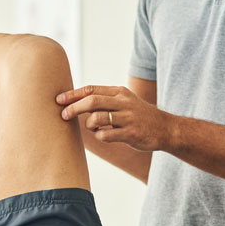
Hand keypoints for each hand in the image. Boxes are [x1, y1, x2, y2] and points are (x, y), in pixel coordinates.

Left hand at [57, 85, 173, 151]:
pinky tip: (103, 135)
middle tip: (63, 115)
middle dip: (73, 108)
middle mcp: (123, 102)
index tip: (58, 100)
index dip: (72, 94)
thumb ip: (103, 100)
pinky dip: (99, 136)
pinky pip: (106, 135)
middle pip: (92, 101)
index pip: (91, 89)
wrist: (166, 128)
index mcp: (119, 92)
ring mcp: (128, 118)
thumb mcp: (123, 101)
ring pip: (97, 118)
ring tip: (92, 128)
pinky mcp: (131, 133)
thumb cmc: (137, 115)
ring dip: (88, 125)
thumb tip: (75, 101)